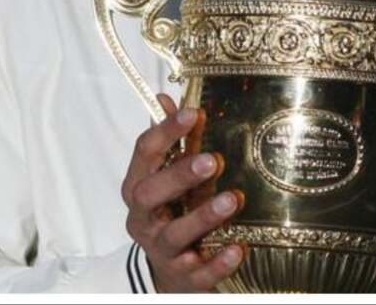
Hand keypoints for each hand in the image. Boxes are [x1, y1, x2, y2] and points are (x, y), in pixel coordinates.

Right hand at [121, 93, 244, 292]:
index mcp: (136, 186)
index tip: (193, 113)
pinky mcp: (182, 277)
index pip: (144, 153)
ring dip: (203, 216)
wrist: (168, 273)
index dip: (166, 131)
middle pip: (150, 194)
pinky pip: (199, 272)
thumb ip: (168, 142)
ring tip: (233, 199)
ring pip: (175, 234)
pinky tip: (239, 248)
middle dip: (178, 176)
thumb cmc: (168, 215)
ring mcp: (160, 249)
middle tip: (211, 160)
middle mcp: (142, 217)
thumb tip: (165, 98)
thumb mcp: (164, 178)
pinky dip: (219, 262)